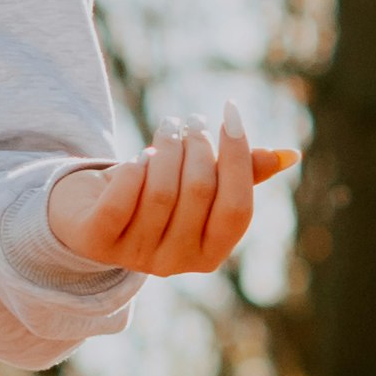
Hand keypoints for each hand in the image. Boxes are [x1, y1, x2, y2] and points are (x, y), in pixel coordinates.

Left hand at [46, 99, 295, 277]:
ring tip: (168, 127)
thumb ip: (240, 176)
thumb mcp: (198, 188)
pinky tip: (139, 155)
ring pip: (162, 192)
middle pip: (200, 193)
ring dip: (166, 148)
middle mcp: (176, 263)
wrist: (87, 215)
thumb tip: (289, 155)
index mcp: (211, 253)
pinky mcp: (98, 242)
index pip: (238, 207)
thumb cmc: (154, 196)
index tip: (231, 112)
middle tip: (191, 121)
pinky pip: (121, 202)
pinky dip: (133, 171)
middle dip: (198, 146)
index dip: (239, 158)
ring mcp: (136, 256)